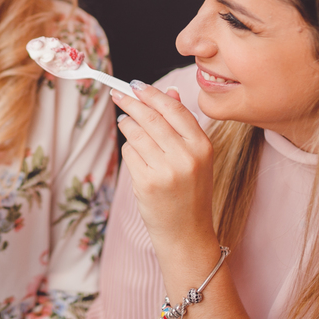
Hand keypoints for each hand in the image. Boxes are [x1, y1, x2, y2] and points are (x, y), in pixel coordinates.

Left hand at [112, 81, 216, 253]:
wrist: (187, 233)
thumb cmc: (190, 192)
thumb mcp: (195, 157)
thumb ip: (182, 124)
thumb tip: (169, 92)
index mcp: (202, 146)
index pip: (174, 109)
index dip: (152, 94)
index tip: (136, 84)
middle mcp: (186, 157)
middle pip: (151, 118)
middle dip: (130, 102)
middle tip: (117, 94)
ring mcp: (166, 171)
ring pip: (136, 134)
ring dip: (126, 125)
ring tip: (125, 122)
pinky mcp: (147, 183)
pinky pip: (130, 154)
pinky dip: (128, 149)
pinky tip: (134, 153)